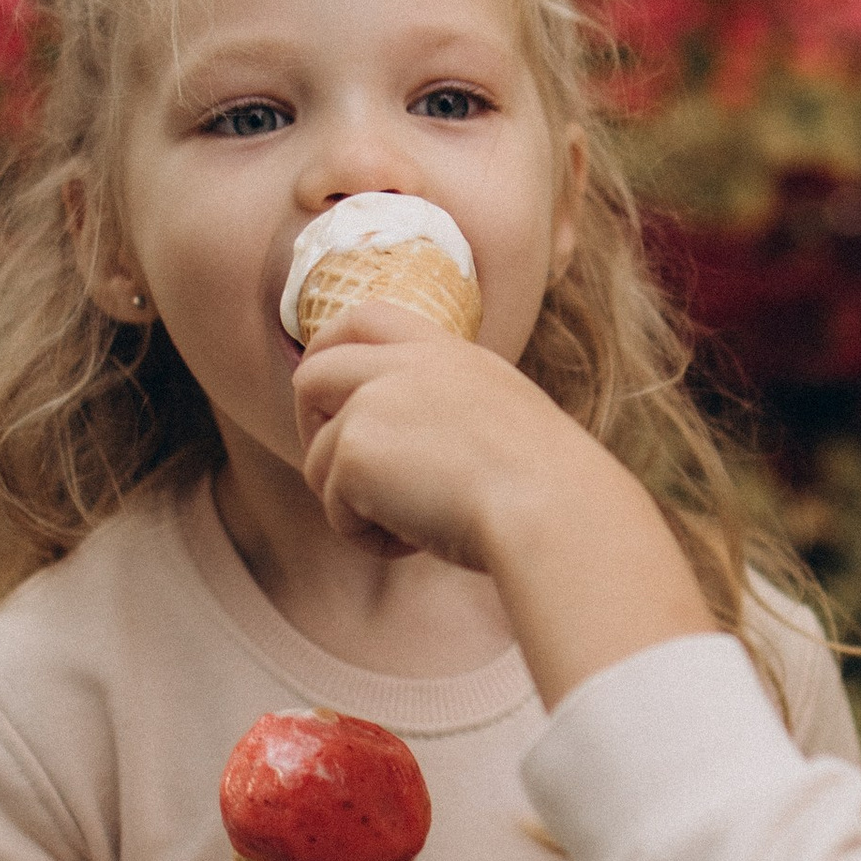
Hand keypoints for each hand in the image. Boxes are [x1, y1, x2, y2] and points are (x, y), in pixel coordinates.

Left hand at [292, 306, 585, 571]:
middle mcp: (402, 366)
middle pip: (312, 374)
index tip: (327, 391)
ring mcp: (372, 403)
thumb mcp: (499, 418)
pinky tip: (414, 543)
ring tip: (410, 528)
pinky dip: (367, 537)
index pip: (364, 318)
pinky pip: (333, 508)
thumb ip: (445, 408)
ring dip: (351, 504)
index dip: (328, 347)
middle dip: (309, 426)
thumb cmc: (545, 487)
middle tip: (339, 476)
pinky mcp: (354, 451)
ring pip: (319, 458)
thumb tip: (403, 447)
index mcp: (445, 352)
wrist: (550, 506)